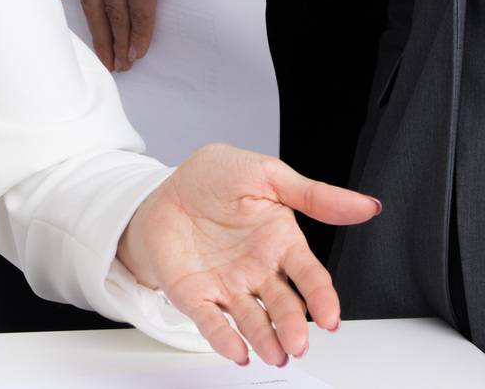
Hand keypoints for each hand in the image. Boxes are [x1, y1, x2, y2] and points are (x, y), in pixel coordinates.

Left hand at [42, 0, 188, 70]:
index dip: (88, 24)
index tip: (94, 46)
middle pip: (99, 10)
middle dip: (105, 40)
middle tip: (111, 63)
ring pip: (119, 15)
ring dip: (124, 43)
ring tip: (126, 62)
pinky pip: (144, 12)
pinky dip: (143, 33)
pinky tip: (140, 49)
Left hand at [115, 144, 380, 366]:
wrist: (161, 187)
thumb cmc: (213, 179)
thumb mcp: (265, 174)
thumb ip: (313, 195)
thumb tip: (367, 205)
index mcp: (281, 243)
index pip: (310, 276)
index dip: (322, 298)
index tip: (331, 318)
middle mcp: (259, 271)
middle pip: (284, 305)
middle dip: (292, 326)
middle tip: (297, 344)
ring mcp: (229, 286)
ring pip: (253, 319)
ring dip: (265, 339)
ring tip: (274, 354)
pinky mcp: (197, 295)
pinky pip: (212, 321)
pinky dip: (224, 338)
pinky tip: (237, 350)